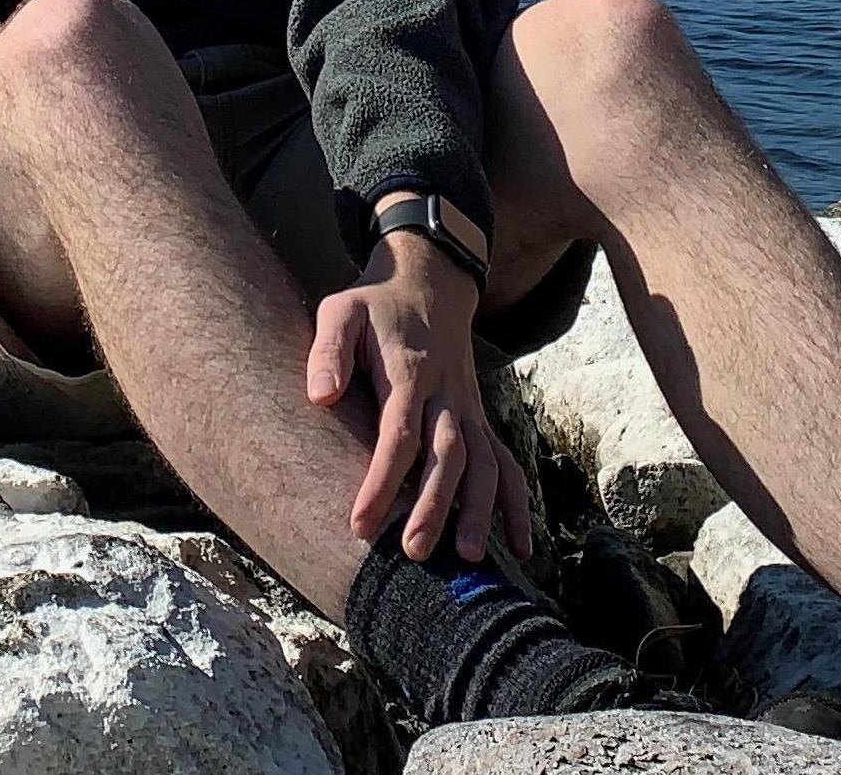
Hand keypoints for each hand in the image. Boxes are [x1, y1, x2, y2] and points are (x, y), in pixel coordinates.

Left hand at [305, 239, 534, 564]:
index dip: (382, 480)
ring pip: (484, 462)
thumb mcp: (342, 311)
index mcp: (409, 372)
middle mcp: (445, 394)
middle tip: (416, 553)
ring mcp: (468, 408)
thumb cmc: (374, 307)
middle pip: (447, 454)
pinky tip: (521, 548)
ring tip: (470, 557)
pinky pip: (505, 462)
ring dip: (481, 510)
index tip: (360, 525)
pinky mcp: (479, 419)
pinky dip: (517, 504)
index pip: (399, 433)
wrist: (429, 284)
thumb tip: (319, 396)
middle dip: (435, 506)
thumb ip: (329, 351)